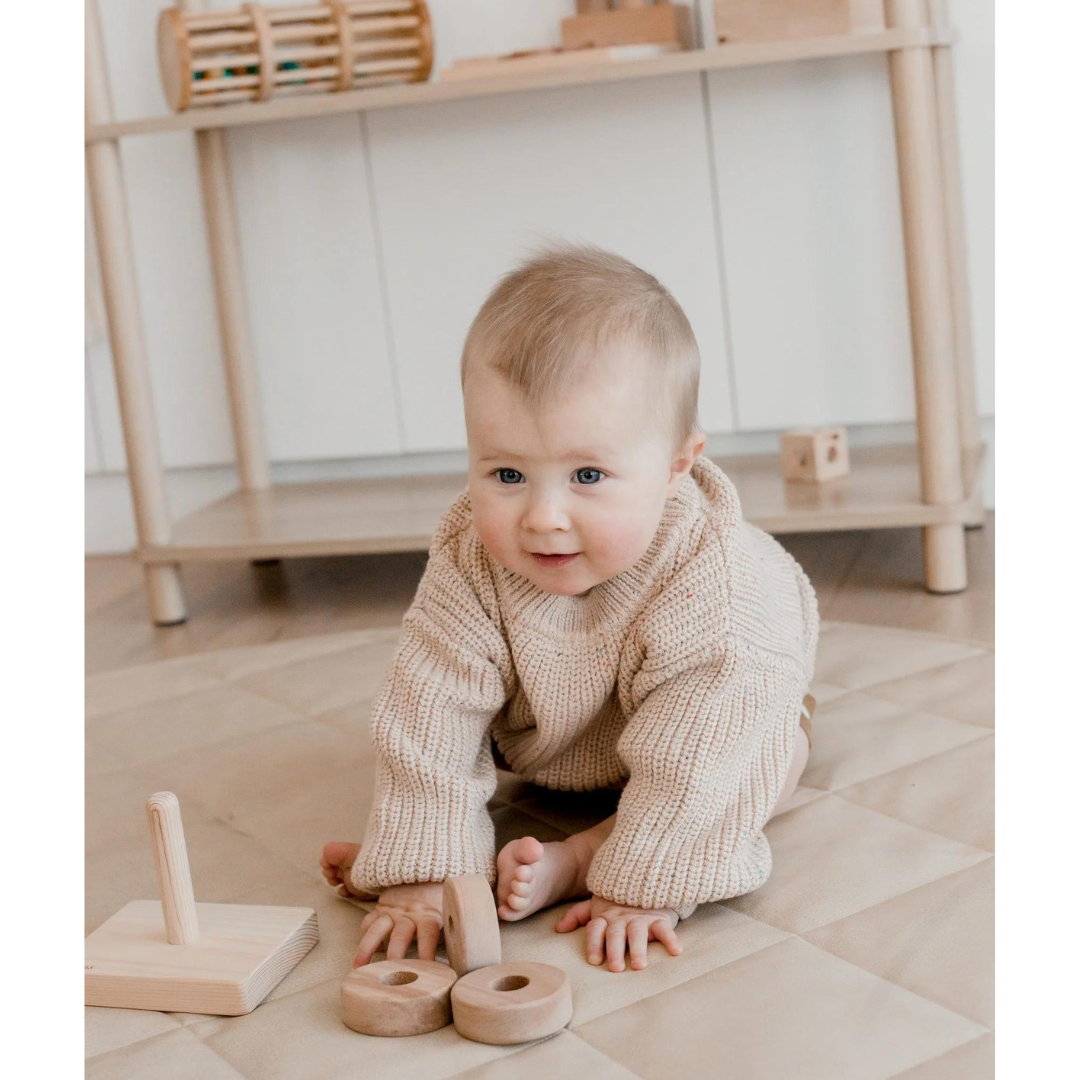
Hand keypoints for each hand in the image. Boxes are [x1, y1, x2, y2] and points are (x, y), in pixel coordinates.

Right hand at [352, 882, 444, 967]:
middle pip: (400, 934)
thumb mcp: (448, 916)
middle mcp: (409, 913)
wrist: (427, 874)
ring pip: (378, 928)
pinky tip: (361, 955)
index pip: (428, 934)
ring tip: (358, 968)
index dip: (426, 951)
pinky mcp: (381, 908)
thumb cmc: (440, 903)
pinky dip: (363, 937)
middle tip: (391, 975)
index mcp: (429, 915)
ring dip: (367, 948)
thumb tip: (458, 962)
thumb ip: (449, 935)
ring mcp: (393, 911)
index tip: (426, 970)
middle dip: (395, 955)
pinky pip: (368, 921)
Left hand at [555, 894, 681, 971]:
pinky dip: (671, 938)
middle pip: (615, 934)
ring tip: (638, 965)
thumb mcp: (596, 905)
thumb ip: (578, 915)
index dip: (594, 943)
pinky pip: (665, 928)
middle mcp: (621, 919)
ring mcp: (640, 918)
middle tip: (614, 967)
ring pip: (638, 933)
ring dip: (638, 948)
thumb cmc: (618, 901)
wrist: (645, 881)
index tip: (594, 960)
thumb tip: (558, 929)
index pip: (595, 929)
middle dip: (614, 949)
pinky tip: (676, 951)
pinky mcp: (658, 917)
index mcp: (605, 917)